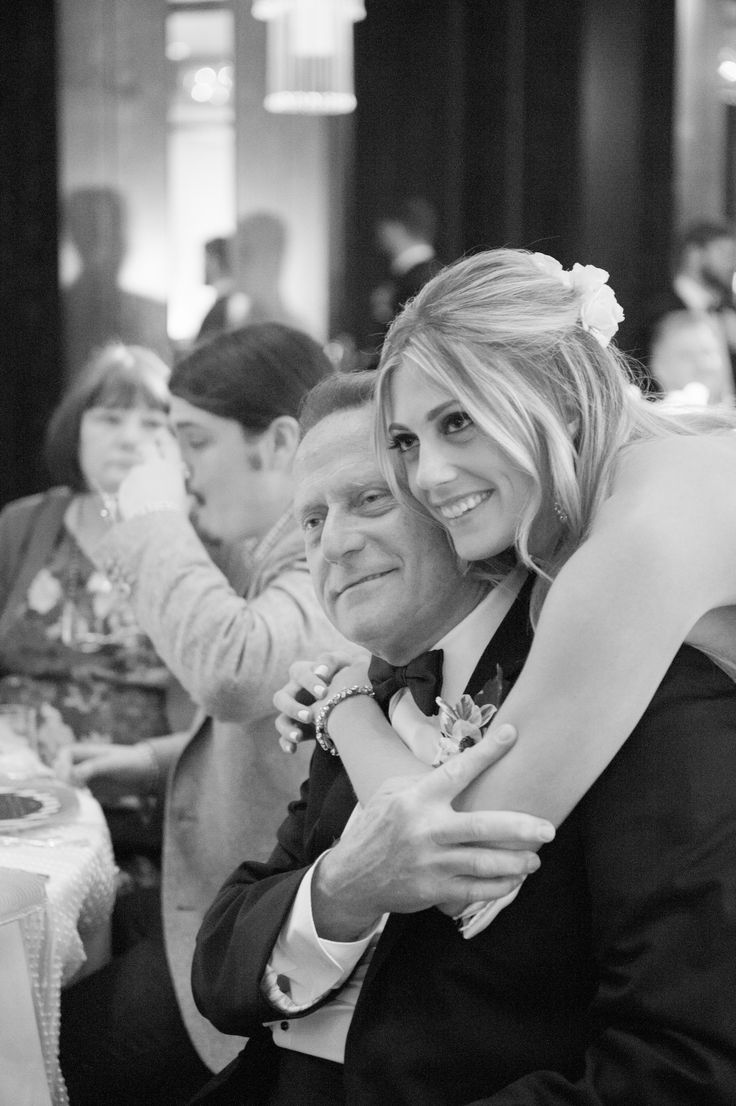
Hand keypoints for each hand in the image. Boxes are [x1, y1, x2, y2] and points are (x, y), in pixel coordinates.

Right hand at [53, 742, 155, 801]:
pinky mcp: (90, 792)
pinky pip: (77, 798)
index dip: (62, 766)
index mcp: (85, 752)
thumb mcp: (112, 763)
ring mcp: (84, 779)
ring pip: (66, 786)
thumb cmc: (130, 762)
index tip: (68, 779)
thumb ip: (93, 767)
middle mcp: (81, 765)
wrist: (146, 774)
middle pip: (60, 772)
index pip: (63, 755)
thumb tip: (71, 776)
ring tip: (74, 803)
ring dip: (66, 794)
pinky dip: (75, 803)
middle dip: (61, 782)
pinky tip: (81, 809)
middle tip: (69, 794)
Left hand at [116, 432, 188, 520]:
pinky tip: (135, 506)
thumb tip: (192, 501)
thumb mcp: (186, 505)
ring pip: (136, 470)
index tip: (160, 432)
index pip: (169, 445)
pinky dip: (130, 492)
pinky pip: (127, 486)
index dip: (164, 437)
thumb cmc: (174, 516)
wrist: (152, 526)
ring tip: (144, 496)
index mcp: (172, 469)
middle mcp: (153, 466)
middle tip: (143, 451)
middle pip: (146, 448)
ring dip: (138, 478)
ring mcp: (136, 474)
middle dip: (145, 449)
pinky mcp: (124, 486)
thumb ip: (187, 499)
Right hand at [273, 651, 364, 752]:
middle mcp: (294, 691)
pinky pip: (284, 737)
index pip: (298, 673)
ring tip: (299, 736)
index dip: (309, 683)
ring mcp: (294, 711)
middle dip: (292, 708)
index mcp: (303, 672)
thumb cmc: (348, 673)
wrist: (356, 693)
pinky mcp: (298, 727)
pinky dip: (286, 743)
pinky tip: (293, 750)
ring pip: (280, 720)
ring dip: (287, 728)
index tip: (324, 692)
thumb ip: (331, 661)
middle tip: (310, 716)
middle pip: (281, 698)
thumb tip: (320, 672)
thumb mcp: (344, 662)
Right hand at [311, 725, 554, 939]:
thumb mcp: (390, 794)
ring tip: (535, 859)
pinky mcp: (434, 890)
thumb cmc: (377, 828)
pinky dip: (500, 886)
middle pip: (482, 826)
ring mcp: (431, 863)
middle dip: (520, 827)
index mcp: (416, 799)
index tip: (512, 734)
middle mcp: (426, 829)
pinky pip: (476, 890)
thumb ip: (424, 783)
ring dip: (516, 862)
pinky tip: (514, 880)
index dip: (486, 753)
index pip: (457, 771)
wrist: (351, 878)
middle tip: (548, 829)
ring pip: (484, 863)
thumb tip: (461, 770)